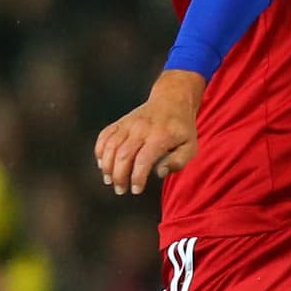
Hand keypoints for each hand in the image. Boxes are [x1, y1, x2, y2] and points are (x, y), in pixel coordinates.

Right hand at [95, 70, 204, 194]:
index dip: (137, 178)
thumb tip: (159, 173)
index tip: (136, 190)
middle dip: (119, 176)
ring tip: (109, 180)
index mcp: (160, 137)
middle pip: (123, 155)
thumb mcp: (190, 146)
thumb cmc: (182, 128)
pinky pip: (105, 135)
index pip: (143, 161)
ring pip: (111, 146)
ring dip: (107, 166)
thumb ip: (178, 162)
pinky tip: (102, 163)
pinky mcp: (121, 122)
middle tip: (120, 190)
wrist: (172, 100)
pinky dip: (99, 150)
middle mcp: (141, 129)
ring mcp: (129, 124)